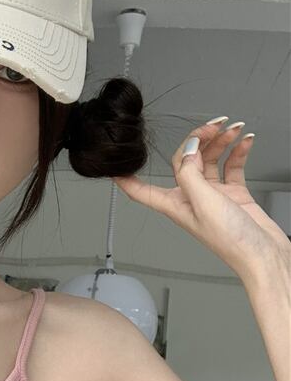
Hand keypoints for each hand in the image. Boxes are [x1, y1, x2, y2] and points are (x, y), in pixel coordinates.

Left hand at [111, 121, 289, 279]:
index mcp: (175, 205)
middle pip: (185, 162)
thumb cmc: (231, 241)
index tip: (116, 166)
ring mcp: (213, 195)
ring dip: (221, 142)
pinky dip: (238, 152)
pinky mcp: (233, 193)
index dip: (127, 179)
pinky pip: (232, 166)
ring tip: (232, 129)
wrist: (263, 254)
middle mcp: (191, 198)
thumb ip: (190, 174)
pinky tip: (244, 141)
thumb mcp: (203, 202)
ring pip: (210, 160)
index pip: (142, 191)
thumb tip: (187, 151)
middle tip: (212, 126)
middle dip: (198, 140)